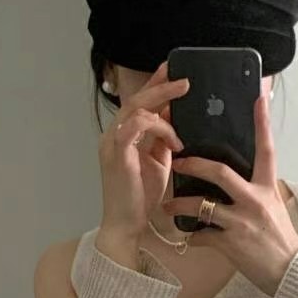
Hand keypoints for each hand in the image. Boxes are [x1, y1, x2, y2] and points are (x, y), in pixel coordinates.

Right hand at [97, 61, 187, 241]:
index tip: (174, 72)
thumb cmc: (141, 198)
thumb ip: (164, 140)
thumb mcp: (158, 163)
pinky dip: (159, 128)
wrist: (126, 225)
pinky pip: (137, 126)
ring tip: (183, 114)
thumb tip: (176, 119)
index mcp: (123, 135)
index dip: (155, 85)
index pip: (139, 103)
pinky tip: (175, 141)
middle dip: (161, 86)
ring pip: (136, 108)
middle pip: (136, 99)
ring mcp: (112, 143)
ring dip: (164, 109)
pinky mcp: (117, 153)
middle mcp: (114, 134)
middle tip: (185, 80)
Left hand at [161, 87, 297, 294]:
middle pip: (220, 172)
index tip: (258, 96)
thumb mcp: (274, 209)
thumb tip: (238, 179)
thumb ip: (256, 191)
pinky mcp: (231, 244)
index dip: (262, 122)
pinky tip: (190, 239)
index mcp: (268, 188)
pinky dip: (194, 237)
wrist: (289, 274)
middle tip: (178, 159)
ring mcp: (242, 222)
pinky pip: (203, 236)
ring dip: (181, 205)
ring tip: (168, 207)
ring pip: (202, 206)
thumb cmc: (280, 241)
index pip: (266, 149)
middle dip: (195, 164)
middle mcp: (255, 200)